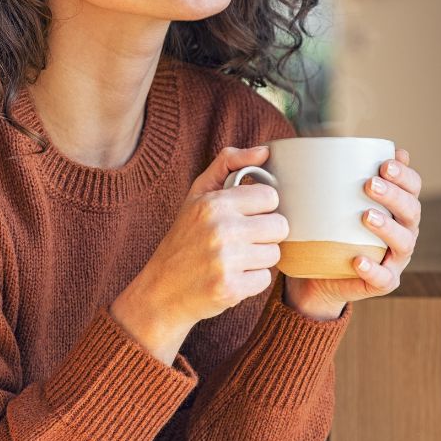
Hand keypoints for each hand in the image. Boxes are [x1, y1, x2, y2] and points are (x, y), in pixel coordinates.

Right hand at [111, 145, 287, 363]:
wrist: (161, 290)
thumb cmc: (184, 238)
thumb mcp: (197, 195)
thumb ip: (228, 164)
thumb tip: (264, 150)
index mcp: (214, 203)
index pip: (270, 197)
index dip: (261, 208)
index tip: (245, 215)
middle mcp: (220, 229)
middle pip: (279, 226)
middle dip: (264, 234)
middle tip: (242, 240)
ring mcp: (226, 261)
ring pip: (275, 254)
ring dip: (258, 258)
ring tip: (234, 259)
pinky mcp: (231, 288)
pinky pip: (265, 279)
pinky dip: (251, 281)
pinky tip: (231, 277)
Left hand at [283, 147, 422, 318]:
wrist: (317, 274)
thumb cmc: (329, 228)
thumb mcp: (331, 200)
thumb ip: (337, 175)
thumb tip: (329, 141)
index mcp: (397, 208)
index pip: (412, 187)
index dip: (405, 175)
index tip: (385, 163)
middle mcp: (403, 231)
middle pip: (411, 211)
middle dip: (394, 195)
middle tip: (370, 184)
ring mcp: (395, 259)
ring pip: (404, 243)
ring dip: (387, 228)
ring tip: (366, 216)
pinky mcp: (382, 282)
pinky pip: (383, 278)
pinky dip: (373, 269)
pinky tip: (359, 260)